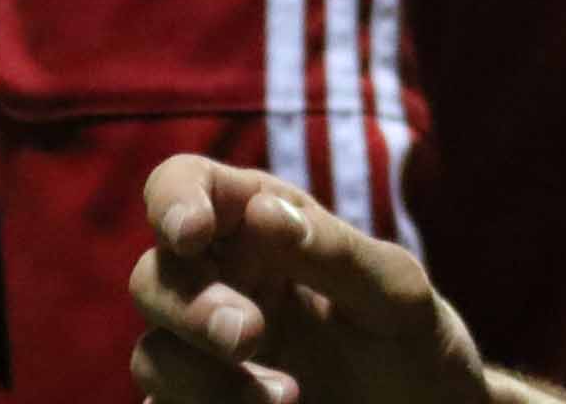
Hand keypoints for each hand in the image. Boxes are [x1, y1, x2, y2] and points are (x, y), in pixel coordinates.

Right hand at [127, 156, 499, 403]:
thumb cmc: (412, 344)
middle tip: (248, 334)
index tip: (193, 233)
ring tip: (289, 398)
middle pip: (153, 277)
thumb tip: (260, 213)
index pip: (187, 184)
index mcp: (260, 227)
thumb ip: (335, 252)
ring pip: (153, 356)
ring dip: (205, 380)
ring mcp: (204, 357)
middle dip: (191, 306)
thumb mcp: (394, 293)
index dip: (174, 199)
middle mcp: (220, 284)